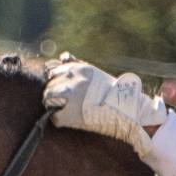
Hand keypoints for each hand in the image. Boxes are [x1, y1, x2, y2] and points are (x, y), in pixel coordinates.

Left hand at [43, 60, 169, 154]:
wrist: (127, 110)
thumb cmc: (111, 92)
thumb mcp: (94, 73)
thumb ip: (77, 64)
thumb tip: (63, 55)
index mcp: (78, 69)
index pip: (51, 70)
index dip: (54, 80)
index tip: (61, 87)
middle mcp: (72, 80)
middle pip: (49, 86)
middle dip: (53, 94)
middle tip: (63, 101)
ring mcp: (71, 97)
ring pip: (48, 99)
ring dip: (53, 105)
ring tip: (65, 109)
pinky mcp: (71, 115)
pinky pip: (55, 117)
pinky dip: (59, 120)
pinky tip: (70, 120)